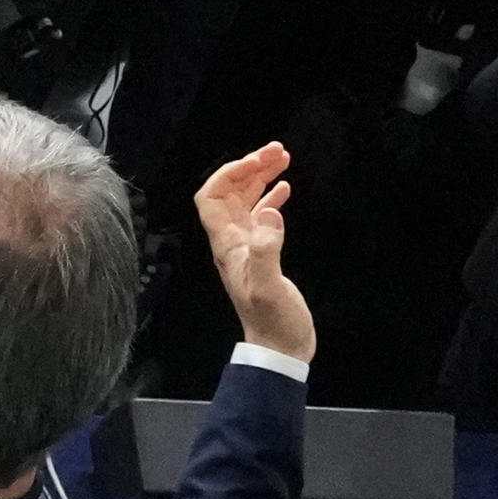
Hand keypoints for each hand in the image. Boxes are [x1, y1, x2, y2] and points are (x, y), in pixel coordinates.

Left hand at [194, 143, 312, 366]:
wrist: (281, 348)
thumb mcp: (268, 286)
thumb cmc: (273, 321)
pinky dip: (272, 197)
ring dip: (262, 177)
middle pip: (231, 193)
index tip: (256, 161)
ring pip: (247, 201)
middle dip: (249, 167)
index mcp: (227, 245)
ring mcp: (247, 246)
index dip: (228, 174)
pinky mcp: (264, 253)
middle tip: (278, 149)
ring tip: (283, 158)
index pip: (211, 198)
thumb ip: (267, 250)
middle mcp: (232, 241)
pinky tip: (285, 188)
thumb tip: (271, 213)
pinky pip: (262, 216)